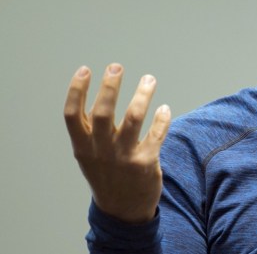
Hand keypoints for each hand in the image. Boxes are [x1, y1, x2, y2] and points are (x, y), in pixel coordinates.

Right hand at [63, 63, 170, 223]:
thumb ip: (92, 130)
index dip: (76, 91)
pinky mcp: (146, 162)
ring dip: (142, 95)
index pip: (72, 115)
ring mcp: (123, 157)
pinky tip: (164, 109)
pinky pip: (156, 133)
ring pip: (133, 118)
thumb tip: (102, 92)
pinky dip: (162, 118)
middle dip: (109, 87)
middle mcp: (100, 151)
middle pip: (102, 113)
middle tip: (116, 66)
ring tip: (149, 79)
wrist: (123, 211)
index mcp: (83, 147)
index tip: (85, 70)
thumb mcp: (90, 155)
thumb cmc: (107, 174)